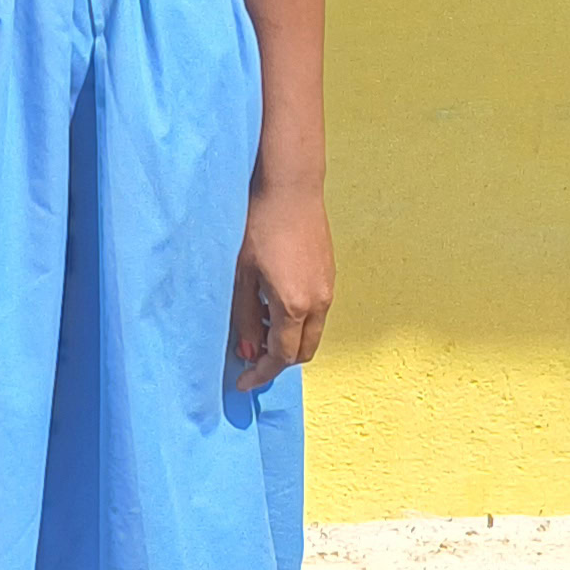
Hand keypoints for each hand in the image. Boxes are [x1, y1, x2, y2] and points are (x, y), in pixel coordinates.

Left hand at [233, 180, 333, 387]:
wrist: (290, 187)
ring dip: (287, 340)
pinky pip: (316, 313)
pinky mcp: (329, 275)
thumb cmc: (257, 225)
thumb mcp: (240, 275)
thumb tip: (249, 351)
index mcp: (294, 306)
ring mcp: (328, 289)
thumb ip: (244, 316)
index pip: (281, 357)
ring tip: (256, 326)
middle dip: (277, 361)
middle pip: (303, 352)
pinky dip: (296, 322)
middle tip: (248, 356)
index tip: (243, 382)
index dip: (261, 374)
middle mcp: (319, 303)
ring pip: (312, 333)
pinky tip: (271, 304)